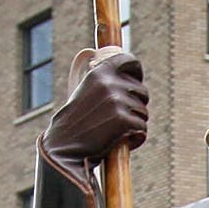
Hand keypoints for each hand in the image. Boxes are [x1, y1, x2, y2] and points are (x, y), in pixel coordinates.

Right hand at [43, 47, 147, 175]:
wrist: (65, 145)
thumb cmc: (76, 121)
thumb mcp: (85, 91)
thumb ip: (101, 79)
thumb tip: (110, 63)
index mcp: (99, 72)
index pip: (129, 61)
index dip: (136, 71)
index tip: (136, 80)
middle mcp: (109, 83)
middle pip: (142, 92)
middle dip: (136, 106)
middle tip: (121, 118)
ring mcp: (117, 102)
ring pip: (143, 112)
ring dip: (135, 123)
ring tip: (117, 131)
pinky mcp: (123, 121)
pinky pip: (142, 129)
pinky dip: (135, 138)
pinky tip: (119, 141)